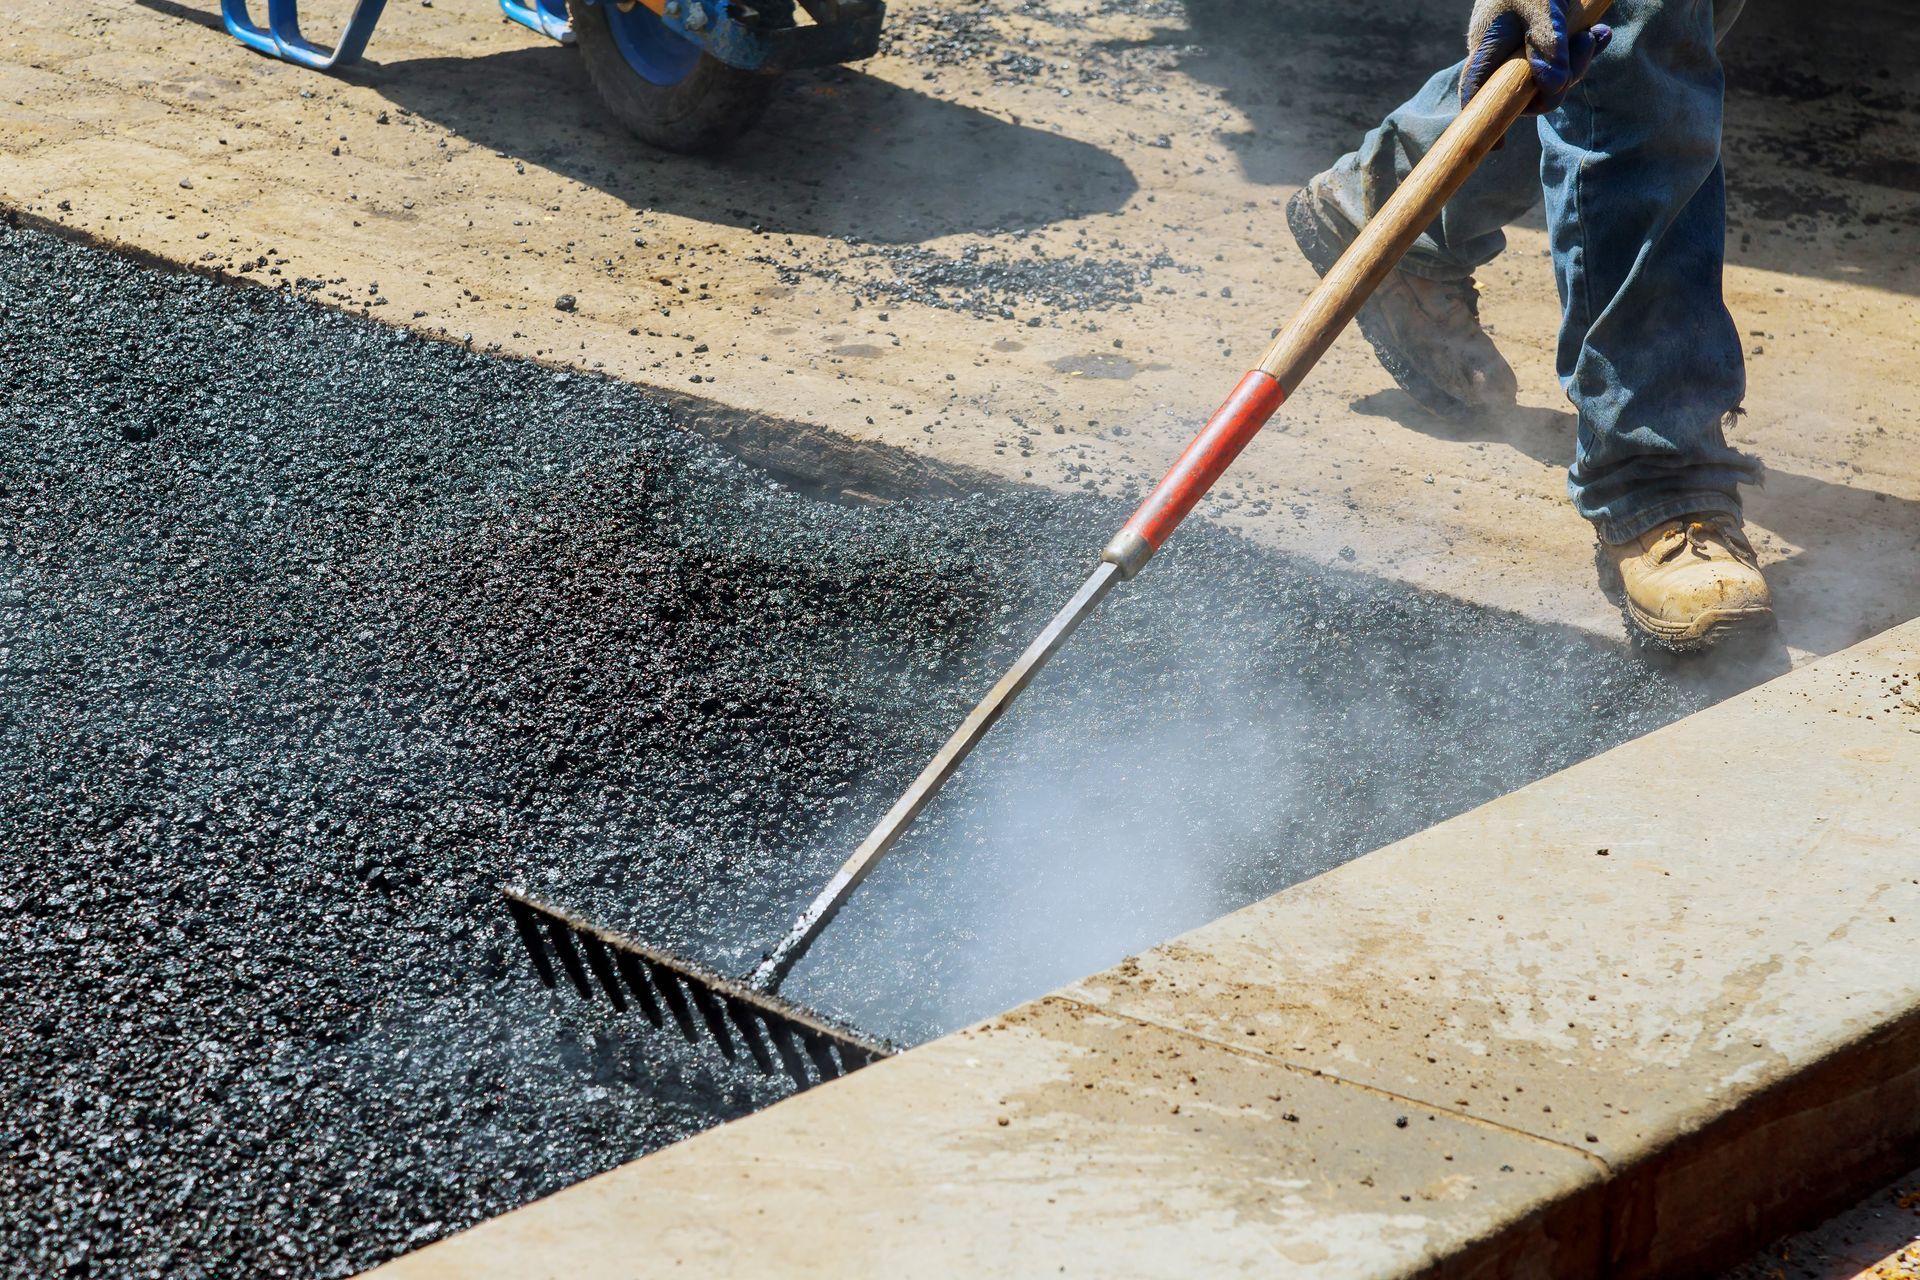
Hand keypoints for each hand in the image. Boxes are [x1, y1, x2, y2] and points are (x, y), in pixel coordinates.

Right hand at [1461, 0, 1610, 111]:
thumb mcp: (1540, 6)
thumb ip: (1547, 45)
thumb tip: (1552, 87)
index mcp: (1488, 48)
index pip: (1476, 90)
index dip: (1484, 120)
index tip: (1500, 147)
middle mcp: (1503, 58)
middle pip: (1526, 92)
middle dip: (1561, 80)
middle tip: (1585, 45)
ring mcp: (1524, 54)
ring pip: (1551, 80)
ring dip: (1579, 61)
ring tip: (1594, 34)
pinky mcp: (1546, 45)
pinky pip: (1566, 62)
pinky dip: (1585, 51)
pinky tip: (1601, 35)